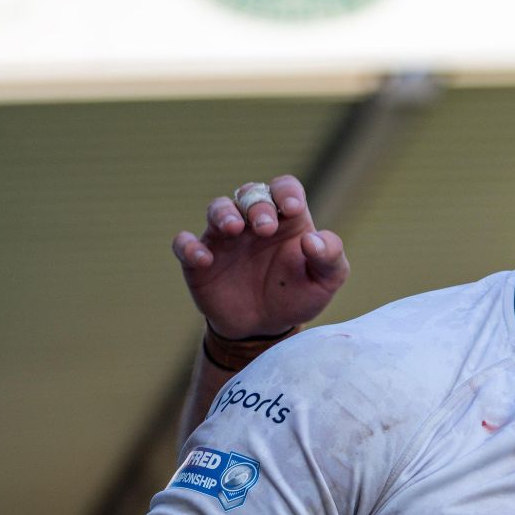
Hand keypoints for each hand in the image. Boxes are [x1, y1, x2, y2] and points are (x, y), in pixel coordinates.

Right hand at [171, 175, 348, 339]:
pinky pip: (184, 244)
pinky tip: (203, 259)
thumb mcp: (326, 280)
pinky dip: (188, 247)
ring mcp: (225, 239)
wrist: (266, 328)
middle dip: (257, 205)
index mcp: (286, 220)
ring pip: (217, 208)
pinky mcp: (199, 262)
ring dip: (223, 213)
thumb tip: (312, 240)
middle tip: (265, 228)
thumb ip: (330, 256)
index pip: (284, 187)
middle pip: (250, 193)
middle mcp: (253, 222)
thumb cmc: (298, 295)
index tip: (292, 208)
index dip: (286, 191)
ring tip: (234, 229)